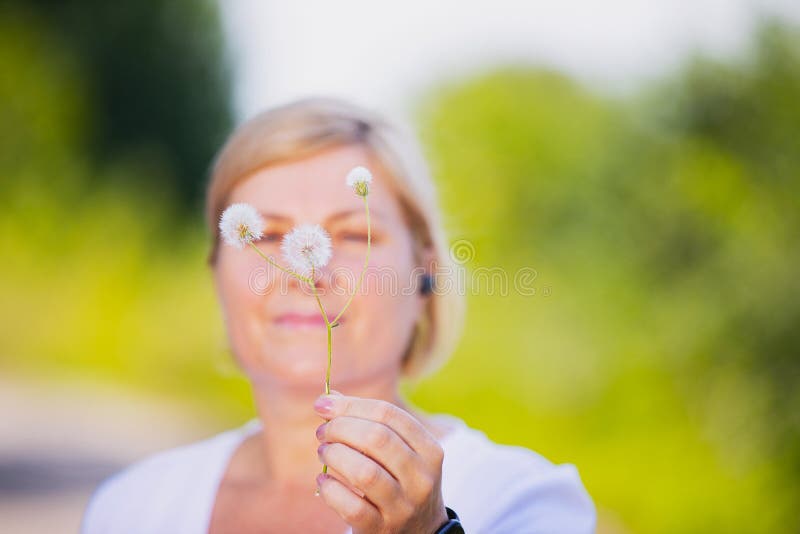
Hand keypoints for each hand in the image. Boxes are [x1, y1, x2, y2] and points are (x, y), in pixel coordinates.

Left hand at [313, 392, 448, 533]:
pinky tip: (323, 481)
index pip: (388, 414)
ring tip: (323, 452)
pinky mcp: (382, 528)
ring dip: (335, 456)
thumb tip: (329, 398)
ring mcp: (403, 506)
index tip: (323, 404)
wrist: (419, 532)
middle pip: (377, 439)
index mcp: (429, 450)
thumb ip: (369, 422)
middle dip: (341, 428)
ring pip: (364, 473)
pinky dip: (331, 490)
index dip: (351, 405)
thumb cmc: (400, 480)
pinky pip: (352, 507)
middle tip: (323, 432)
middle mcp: (421, 477)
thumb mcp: (399, 451)